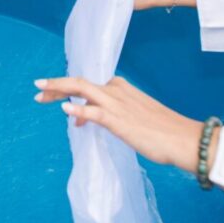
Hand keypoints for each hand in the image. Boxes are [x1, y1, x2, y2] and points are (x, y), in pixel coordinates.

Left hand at [33, 76, 205, 173]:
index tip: (57, 102)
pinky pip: (95, 112)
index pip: (88, 85)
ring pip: (82, 90)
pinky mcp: (120, 121)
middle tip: (37, 88)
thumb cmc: (162, 131)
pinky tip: (65, 110)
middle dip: (56, 85)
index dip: (69, 92)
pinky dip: (79, 110)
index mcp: (121, 88)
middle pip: (79, 83)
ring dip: (58, 90)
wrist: (185, 139)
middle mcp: (117, 91)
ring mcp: (117, 104)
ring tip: (40, 94)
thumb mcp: (132, 119)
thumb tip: (84, 119)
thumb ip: (109, 116)